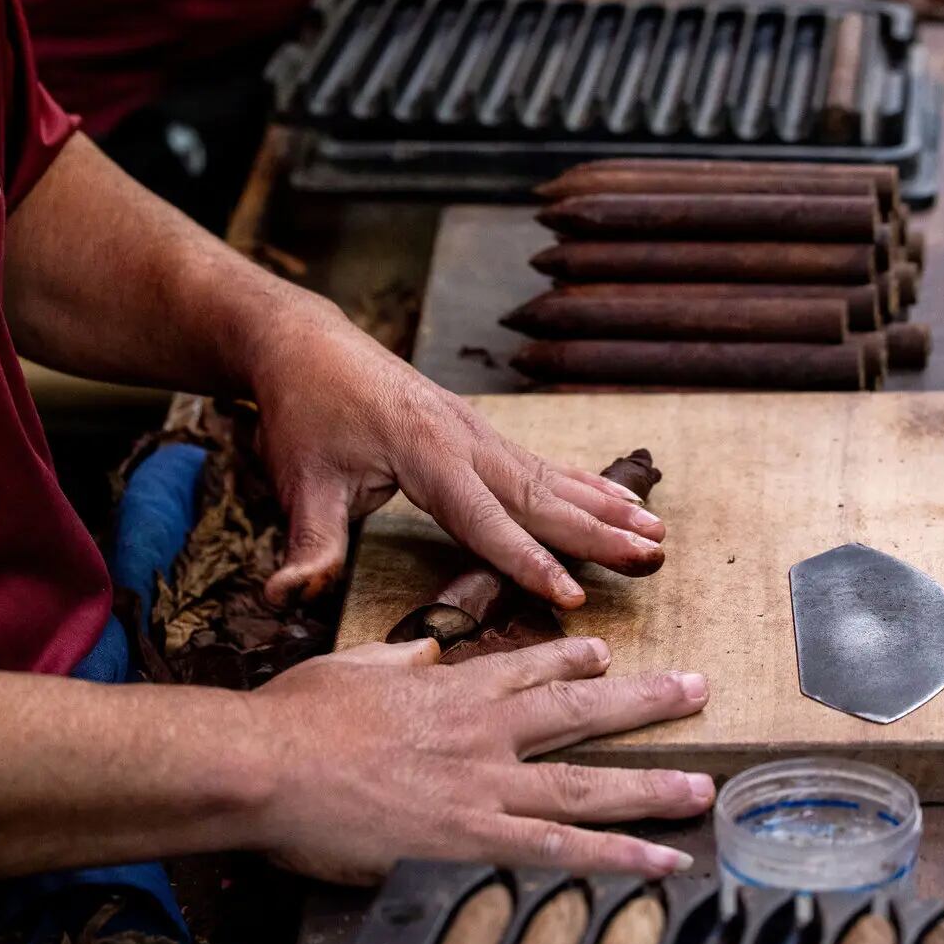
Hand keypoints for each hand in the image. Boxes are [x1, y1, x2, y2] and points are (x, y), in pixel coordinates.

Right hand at [244, 636, 711, 881]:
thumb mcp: (352, 667)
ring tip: (703, 789)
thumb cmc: (296, 717)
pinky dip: (618, 856)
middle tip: (697, 689)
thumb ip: (397, 660)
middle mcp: (485, 729)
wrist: (270, 761)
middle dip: (645, 700)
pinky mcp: (474, 837)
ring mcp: (486, 784)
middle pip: (581, 710)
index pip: (529, 666)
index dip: (575, 659)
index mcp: (452, 686)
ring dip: (652, 785)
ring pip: (587, 783)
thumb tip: (419, 652)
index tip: (607, 654)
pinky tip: (662, 860)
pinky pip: (561, 849)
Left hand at [248, 300, 665, 606]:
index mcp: (427, 453)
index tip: (571, 596)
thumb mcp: (300, 480)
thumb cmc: (306, 413)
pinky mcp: (480, 433)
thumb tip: (285, 597)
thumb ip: (308, 543)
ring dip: (608, 507)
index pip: (485, 519)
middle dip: (599, 532)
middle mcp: (466, 440)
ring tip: (659, 533)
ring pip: (553, 478)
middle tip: (651, 559)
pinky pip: (543, 464)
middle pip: (541, 496)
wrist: (309, 346)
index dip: (528, 561)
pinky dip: (587, 485)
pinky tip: (624, 500)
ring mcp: (479, 433)